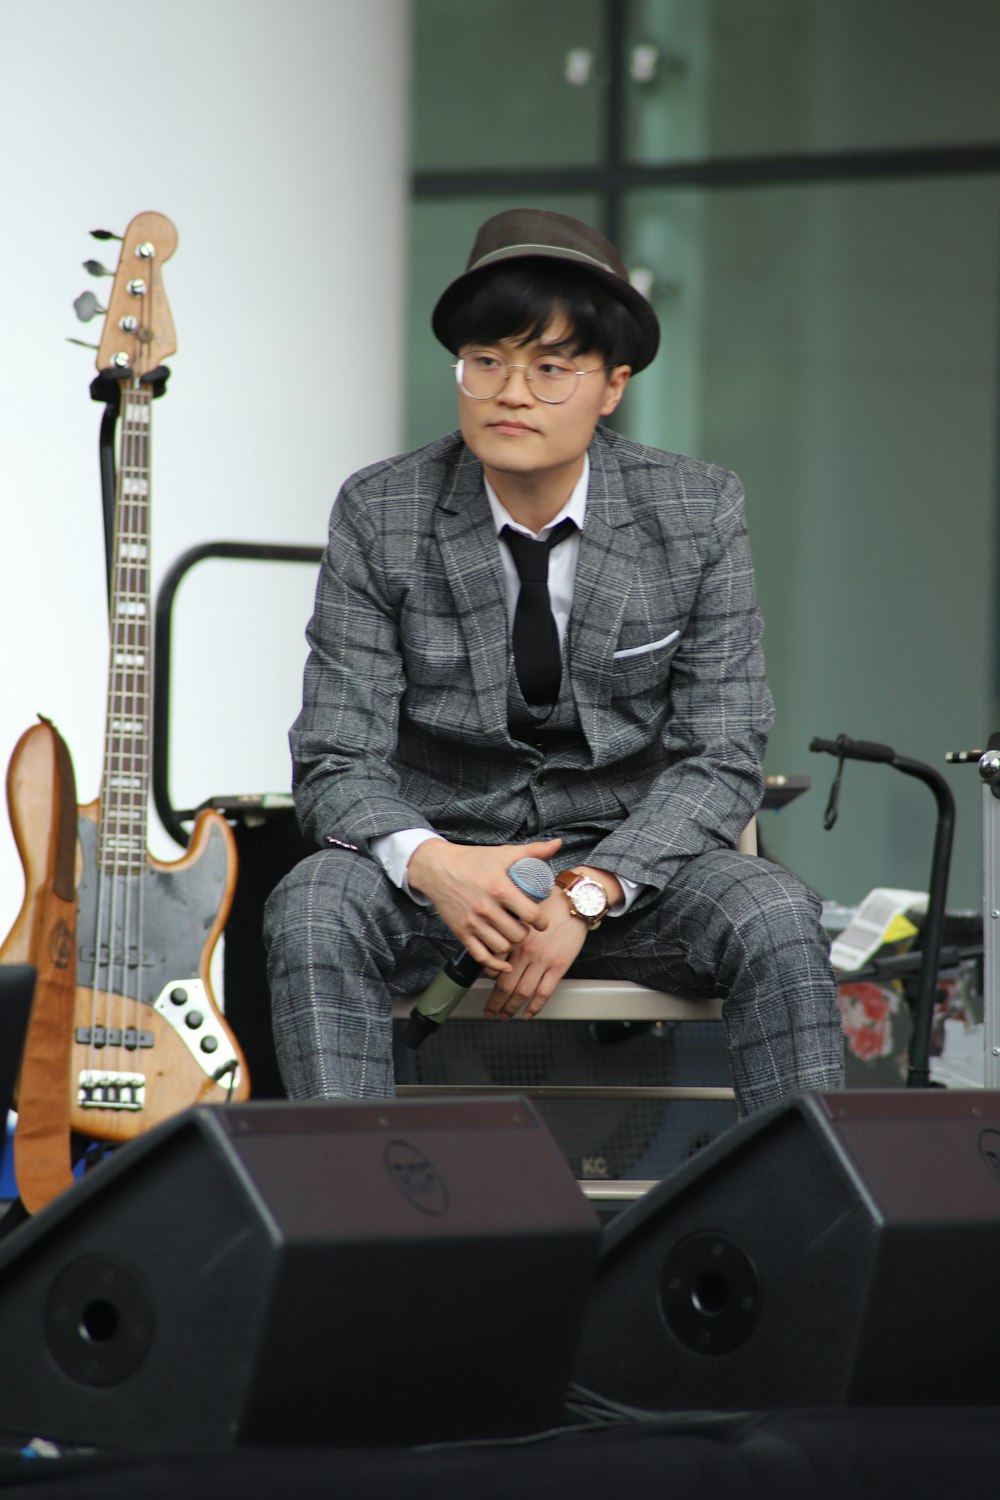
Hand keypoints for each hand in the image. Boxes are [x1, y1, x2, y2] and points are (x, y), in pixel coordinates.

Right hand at [407, 836, 561, 970]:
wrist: (437, 868)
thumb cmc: (472, 860)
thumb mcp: (503, 853)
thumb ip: (533, 850)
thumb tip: (557, 843)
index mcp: (499, 888)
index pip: (530, 914)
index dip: (541, 921)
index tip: (541, 922)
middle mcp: (485, 908)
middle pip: (517, 934)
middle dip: (525, 933)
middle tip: (525, 927)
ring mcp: (472, 922)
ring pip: (502, 947)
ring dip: (511, 944)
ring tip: (512, 935)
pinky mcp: (461, 933)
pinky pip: (481, 957)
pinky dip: (495, 964)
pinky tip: (503, 962)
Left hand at [483, 864, 621, 1019]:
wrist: (573, 902)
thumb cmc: (549, 904)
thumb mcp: (521, 914)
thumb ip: (509, 930)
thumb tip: (497, 945)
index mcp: (514, 938)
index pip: (493, 964)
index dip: (486, 979)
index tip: (483, 986)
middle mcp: (525, 951)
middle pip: (505, 984)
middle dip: (494, 1002)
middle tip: (489, 1012)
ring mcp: (542, 961)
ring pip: (522, 992)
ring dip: (511, 1008)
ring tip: (505, 1016)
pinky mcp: (558, 966)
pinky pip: (544, 992)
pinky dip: (535, 1006)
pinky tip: (528, 1013)